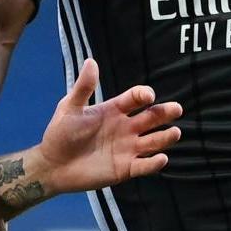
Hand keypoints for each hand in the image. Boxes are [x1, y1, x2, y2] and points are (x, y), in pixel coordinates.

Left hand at [34, 58, 181, 195]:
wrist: (53, 164)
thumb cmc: (61, 133)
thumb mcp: (70, 108)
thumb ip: (83, 88)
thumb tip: (91, 61)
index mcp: (114, 110)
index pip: (135, 99)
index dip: (143, 95)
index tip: (148, 96)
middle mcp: (126, 128)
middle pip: (152, 118)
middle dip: (165, 113)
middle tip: (177, 109)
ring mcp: (127, 149)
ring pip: (154, 141)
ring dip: (166, 137)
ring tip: (176, 132)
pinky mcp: (126, 169)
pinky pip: (145, 166)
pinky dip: (154, 163)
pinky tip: (161, 158)